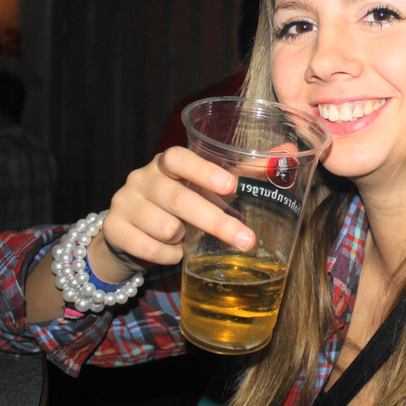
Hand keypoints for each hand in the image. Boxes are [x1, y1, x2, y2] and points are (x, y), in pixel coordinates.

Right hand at [90, 146, 255, 282]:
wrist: (128, 232)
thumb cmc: (178, 203)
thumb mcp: (207, 187)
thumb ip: (246, 170)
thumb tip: (291, 150)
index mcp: (166, 163)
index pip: (179, 157)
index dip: (203, 171)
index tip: (231, 185)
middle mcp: (142, 178)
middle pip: (179, 199)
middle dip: (216, 222)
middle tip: (247, 240)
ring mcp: (124, 202)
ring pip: (165, 228)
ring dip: (183, 239)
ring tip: (184, 236)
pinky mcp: (113, 229)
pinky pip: (148, 248)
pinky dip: (168, 255)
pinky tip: (171, 251)